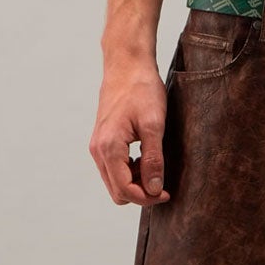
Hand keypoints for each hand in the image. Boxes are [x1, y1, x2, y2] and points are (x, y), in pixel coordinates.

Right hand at [92, 57, 170, 205]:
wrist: (126, 66)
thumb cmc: (142, 91)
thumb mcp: (154, 125)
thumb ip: (153, 159)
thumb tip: (154, 189)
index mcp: (109, 148)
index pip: (125, 190)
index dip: (147, 198)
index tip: (166, 193)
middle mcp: (98, 151)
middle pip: (117, 191)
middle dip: (140, 193)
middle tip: (163, 182)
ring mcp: (97, 146)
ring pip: (114, 181)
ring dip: (135, 182)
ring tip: (156, 167)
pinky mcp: (102, 142)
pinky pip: (113, 169)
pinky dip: (129, 171)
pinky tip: (146, 158)